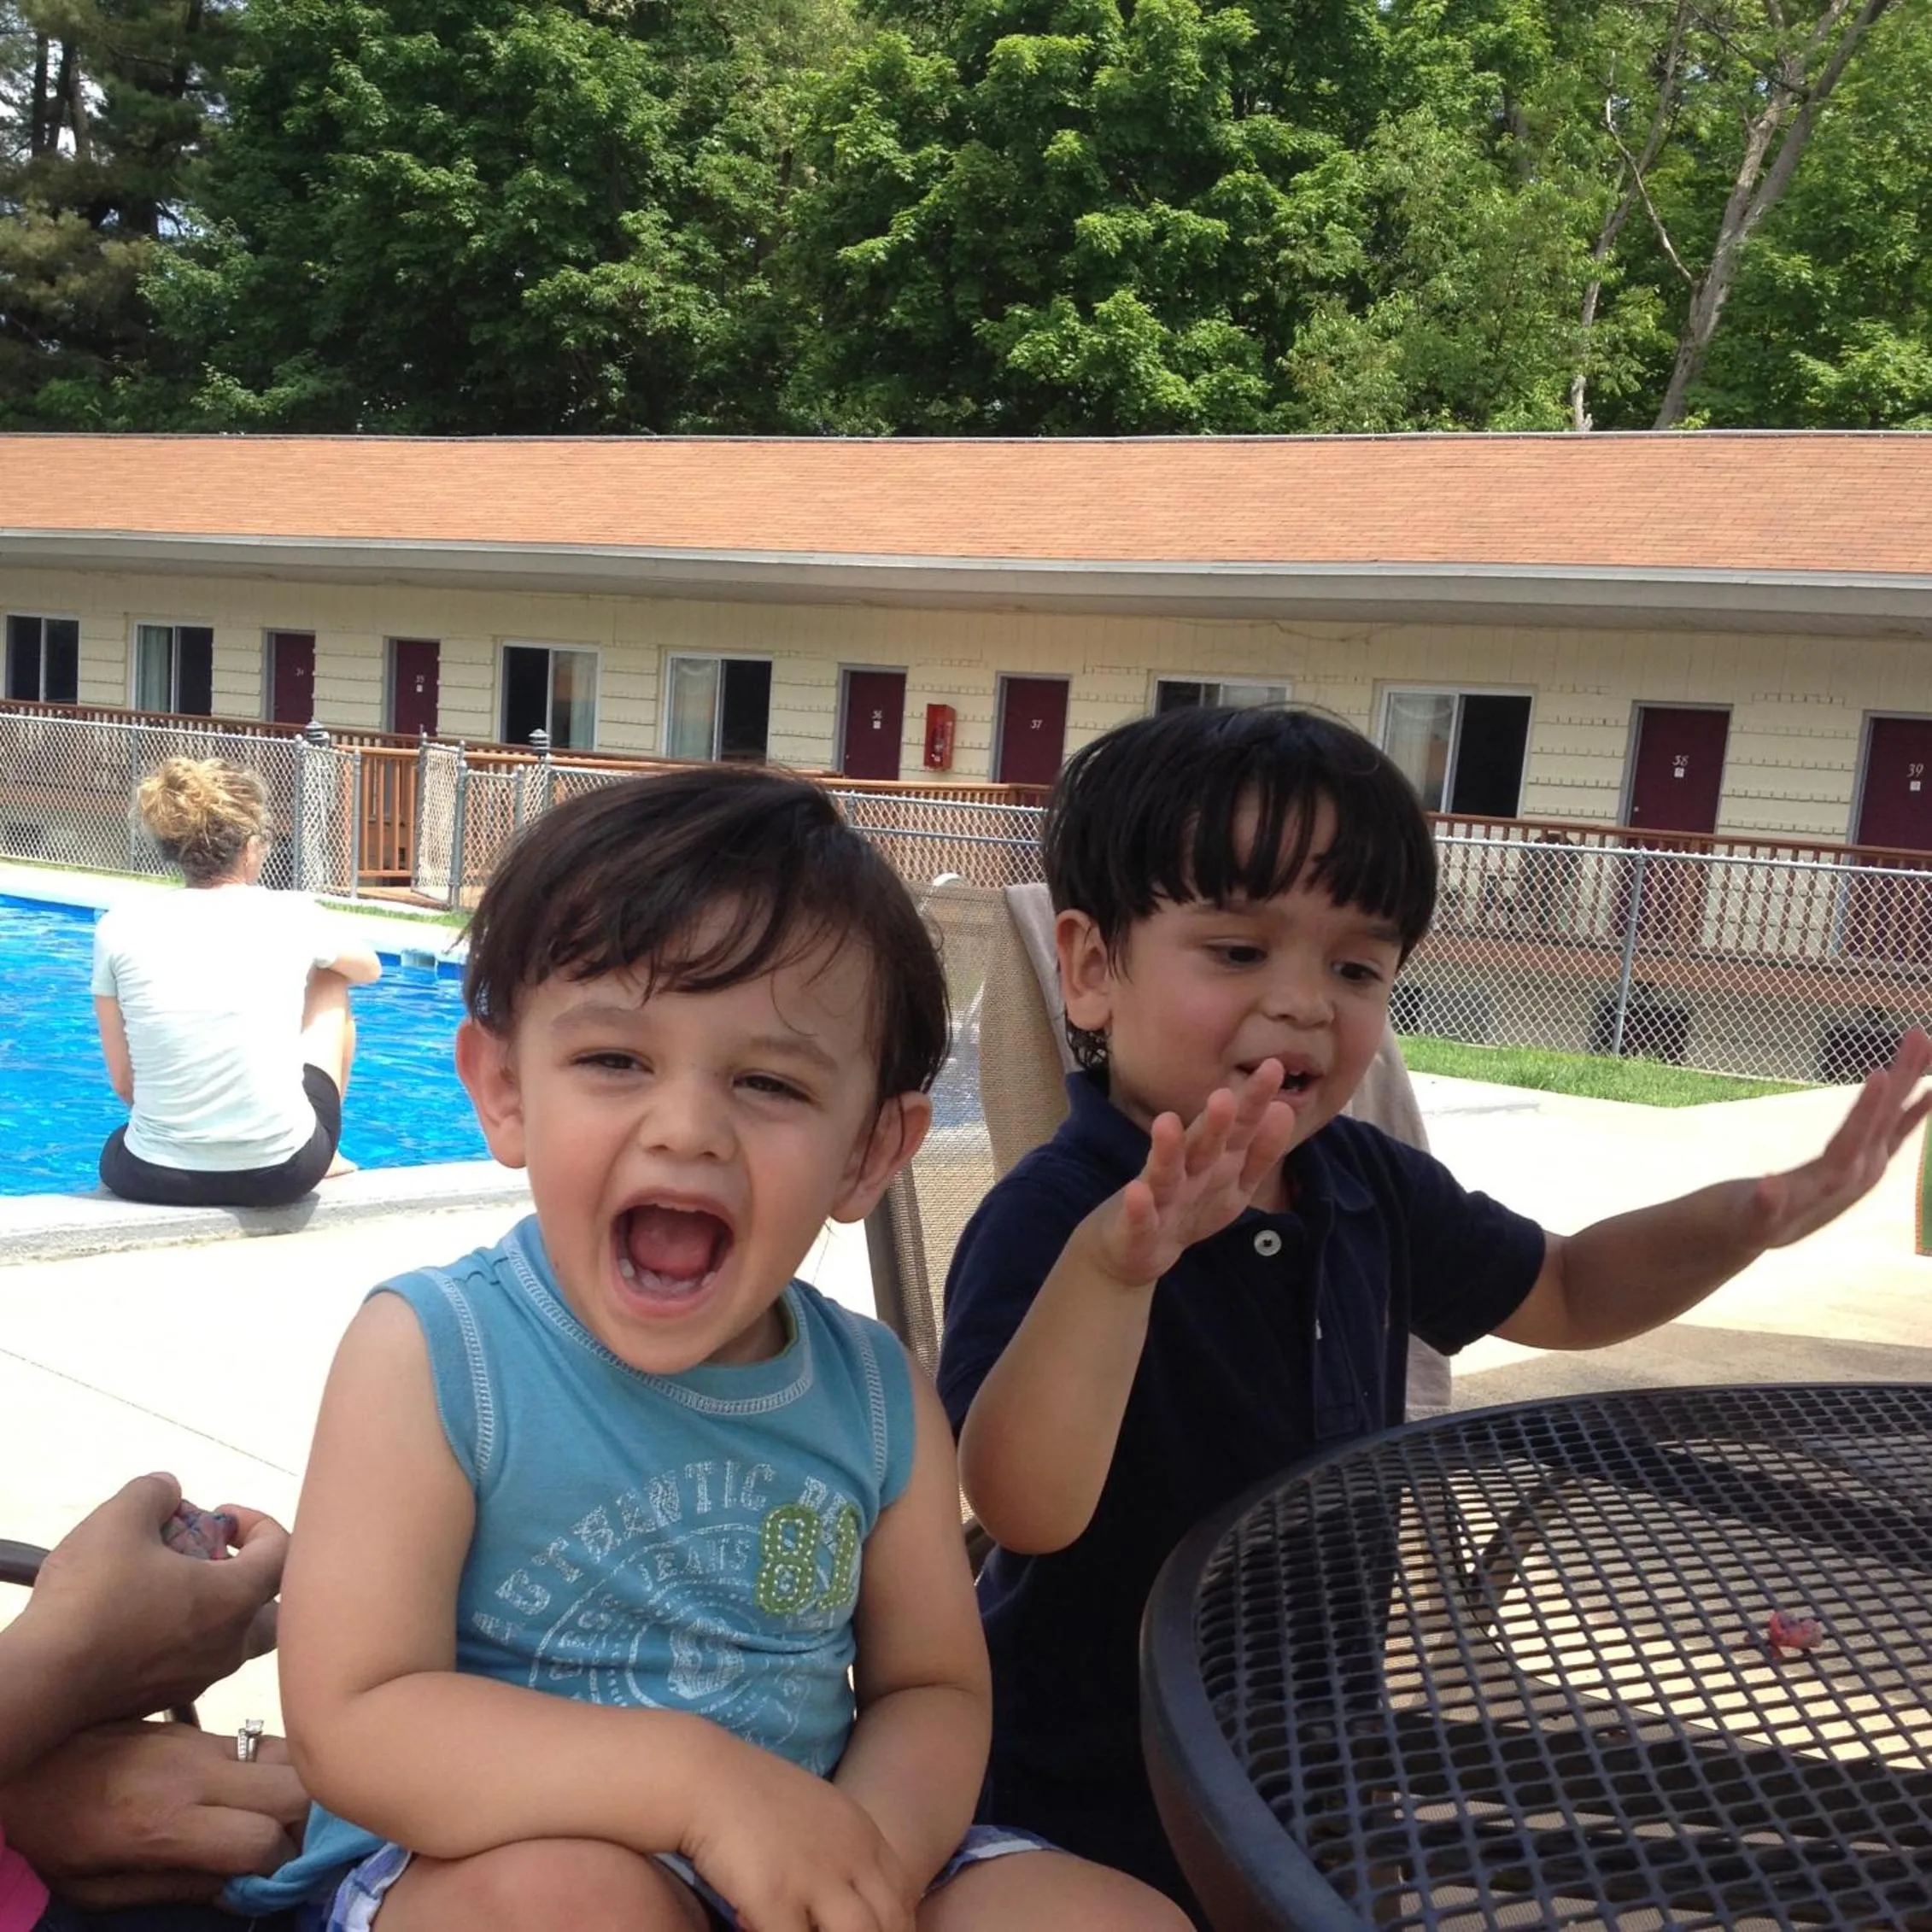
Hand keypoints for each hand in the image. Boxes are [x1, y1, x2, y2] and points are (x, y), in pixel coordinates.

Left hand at [0, 1721, 304, 1909]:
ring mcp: (202, 1742)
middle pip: (295, 1789)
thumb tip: (242, 1890)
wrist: (28, 1764)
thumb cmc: (56, 1836)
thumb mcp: (98, 1889)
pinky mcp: (201, 1727)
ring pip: (291, 1756)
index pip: (259, 1840)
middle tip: (299, 1847)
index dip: (279, 1867)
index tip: (276, 1880)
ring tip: (293, 1819)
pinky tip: (267, 1793)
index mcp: (163, 1824)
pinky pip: (264, 1742)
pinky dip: (282, 1769)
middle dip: (311, 1823)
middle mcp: (195, 1774)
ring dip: (304, 1789)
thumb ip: (175, 1888)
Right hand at [15, 1475, 286, 1729]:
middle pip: (268, 1608)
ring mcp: (197, 1678)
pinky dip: (178, 1636)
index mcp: (236, 1599)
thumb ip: (154, 1492)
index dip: (258, 1522)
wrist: (42, 1681)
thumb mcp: (120, 1519)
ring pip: (228, 1639)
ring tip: (165, 1583)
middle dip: (248, 1575)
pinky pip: (189, 1662)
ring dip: (210, 1606)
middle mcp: (229, 1645)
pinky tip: (137, 1619)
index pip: (282, 1552)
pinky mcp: (161, 1699)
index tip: (219, 1514)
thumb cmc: (91, 1598)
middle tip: (209, 1556)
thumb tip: (168, 1489)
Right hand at [678, 1732, 913, 1931]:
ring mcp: (815, 1877)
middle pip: (890, 1921)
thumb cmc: (752, 1798)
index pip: (903, 1895)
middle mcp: (849, 1854)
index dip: (897, 1925)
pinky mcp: (776, 1897)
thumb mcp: (816, 1814)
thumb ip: (842, 1850)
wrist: (705, 1776)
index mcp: (862, 1833)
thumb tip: (849, 1895)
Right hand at [1084, 1061, 1298, 1288]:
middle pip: (1201, 1146)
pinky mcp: (1135, 1228)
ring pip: (1164, 1173)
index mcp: (1214, 1162)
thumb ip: (1259, 1152)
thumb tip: (1283, 1109)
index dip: (1253, 1103)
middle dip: (1213, 1124)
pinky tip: (1136, 1192)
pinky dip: (1138, 1207)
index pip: (1238, 1130)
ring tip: (1166, 1122)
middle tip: (1224, 1095)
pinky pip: (1139, 1219)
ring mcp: (1158, 1199)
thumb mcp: (1232, 1184)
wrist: (1133, 1249)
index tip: (1273, 1068)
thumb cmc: (1188, 1206)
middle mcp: (1186, 1173)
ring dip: (1167, 1150)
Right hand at [1748, 1027, 1931, 1249]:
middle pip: (1884, 1122)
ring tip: (1923, 1042)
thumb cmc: (1741, 1224)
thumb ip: (1762, 1205)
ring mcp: (1864, 1169)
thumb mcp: (1748, 1218)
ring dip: (1910, 1082)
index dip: (1867, 1109)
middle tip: (1918, 1035)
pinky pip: (1893, 1132)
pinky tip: (1926, 1092)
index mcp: (1829, 1182)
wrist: (1750, 1238)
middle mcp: (1857, 1174)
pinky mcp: (1861, 1165)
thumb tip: (1768, 1186)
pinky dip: (1911, 1110)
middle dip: (1903, 1079)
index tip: (1882, 1074)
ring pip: (1894, 1121)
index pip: (1853, 1140)